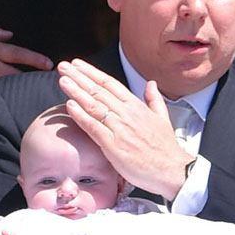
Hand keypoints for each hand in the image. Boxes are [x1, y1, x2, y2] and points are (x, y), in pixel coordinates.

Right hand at [0, 26, 51, 101]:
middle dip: (31, 81)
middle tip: (44, 85)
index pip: (18, 54)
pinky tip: (8, 105)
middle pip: (17, 77)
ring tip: (30, 98)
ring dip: (17, 92)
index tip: (49, 65)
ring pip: (6, 90)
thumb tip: (10, 34)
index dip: (35, 59)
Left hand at [57, 58, 194, 200]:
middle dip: (78, 77)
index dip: (91, 72)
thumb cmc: (166, 148)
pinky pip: (94, 127)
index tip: (77, 64)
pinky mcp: (113, 146)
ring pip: (94, 106)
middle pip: (98, 90)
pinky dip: (81, 116)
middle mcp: (126, 113)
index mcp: (136, 106)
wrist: (172, 169)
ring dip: (76, 92)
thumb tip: (150, 83)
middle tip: (63, 67)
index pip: (109, 84)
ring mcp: (119, 128)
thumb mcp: (163, 118)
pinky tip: (69, 105)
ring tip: (62, 80)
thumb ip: (154, 99)